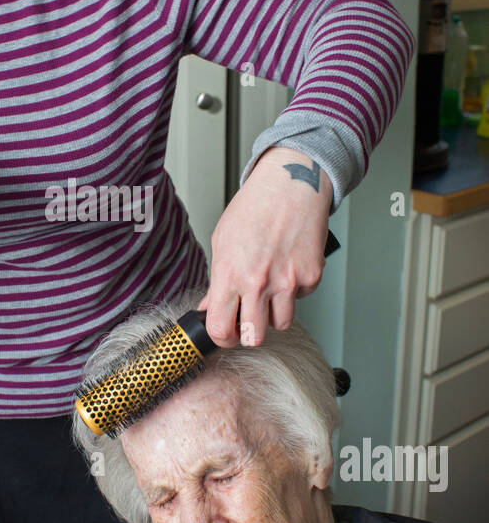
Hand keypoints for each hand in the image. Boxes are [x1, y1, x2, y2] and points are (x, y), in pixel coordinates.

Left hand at [199, 146, 332, 346]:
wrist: (291, 185)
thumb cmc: (255, 208)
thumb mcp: (223, 241)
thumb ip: (217, 279)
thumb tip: (210, 306)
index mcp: (231, 274)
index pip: (220, 328)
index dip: (221, 336)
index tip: (225, 332)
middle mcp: (259, 282)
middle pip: (254, 337)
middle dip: (249, 333)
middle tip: (248, 319)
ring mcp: (288, 282)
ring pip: (281, 324)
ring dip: (273, 314)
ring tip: (269, 291)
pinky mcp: (311, 277)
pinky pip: (300, 300)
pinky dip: (294, 291)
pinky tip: (287, 267)